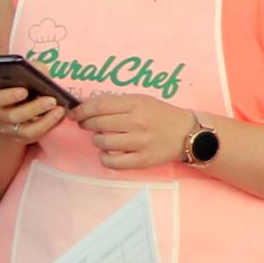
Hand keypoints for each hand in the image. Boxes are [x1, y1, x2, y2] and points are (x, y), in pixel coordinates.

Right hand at [0, 77, 72, 145]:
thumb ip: (27, 71)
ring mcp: (10, 130)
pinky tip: (59, 116)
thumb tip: (43, 71)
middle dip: (34, 108)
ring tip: (59, 109)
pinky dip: (49, 126)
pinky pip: (36, 136)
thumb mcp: (13, 77)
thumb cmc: (11, 88)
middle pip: (14, 116)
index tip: (24, 90)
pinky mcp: (22, 138)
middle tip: (51, 100)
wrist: (3, 109)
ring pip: (27, 131)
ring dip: (45, 121)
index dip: (9, 96)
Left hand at [77, 91, 205, 171]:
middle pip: (98, 123)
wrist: (188, 134)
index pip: (99, 105)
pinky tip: (109, 153)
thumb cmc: (161, 116)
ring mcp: (140, 142)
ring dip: (97, 140)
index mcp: (136, 104)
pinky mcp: (142, 160)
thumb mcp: (142, 100)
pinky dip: (105, 158)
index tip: (75, 114)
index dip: (82, 110)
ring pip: (102, 142)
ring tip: (104, 138)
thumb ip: (117, 103)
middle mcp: (137, 122)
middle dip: (87, 124)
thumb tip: (87, 108)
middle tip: (87, 125)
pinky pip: (112, 162)